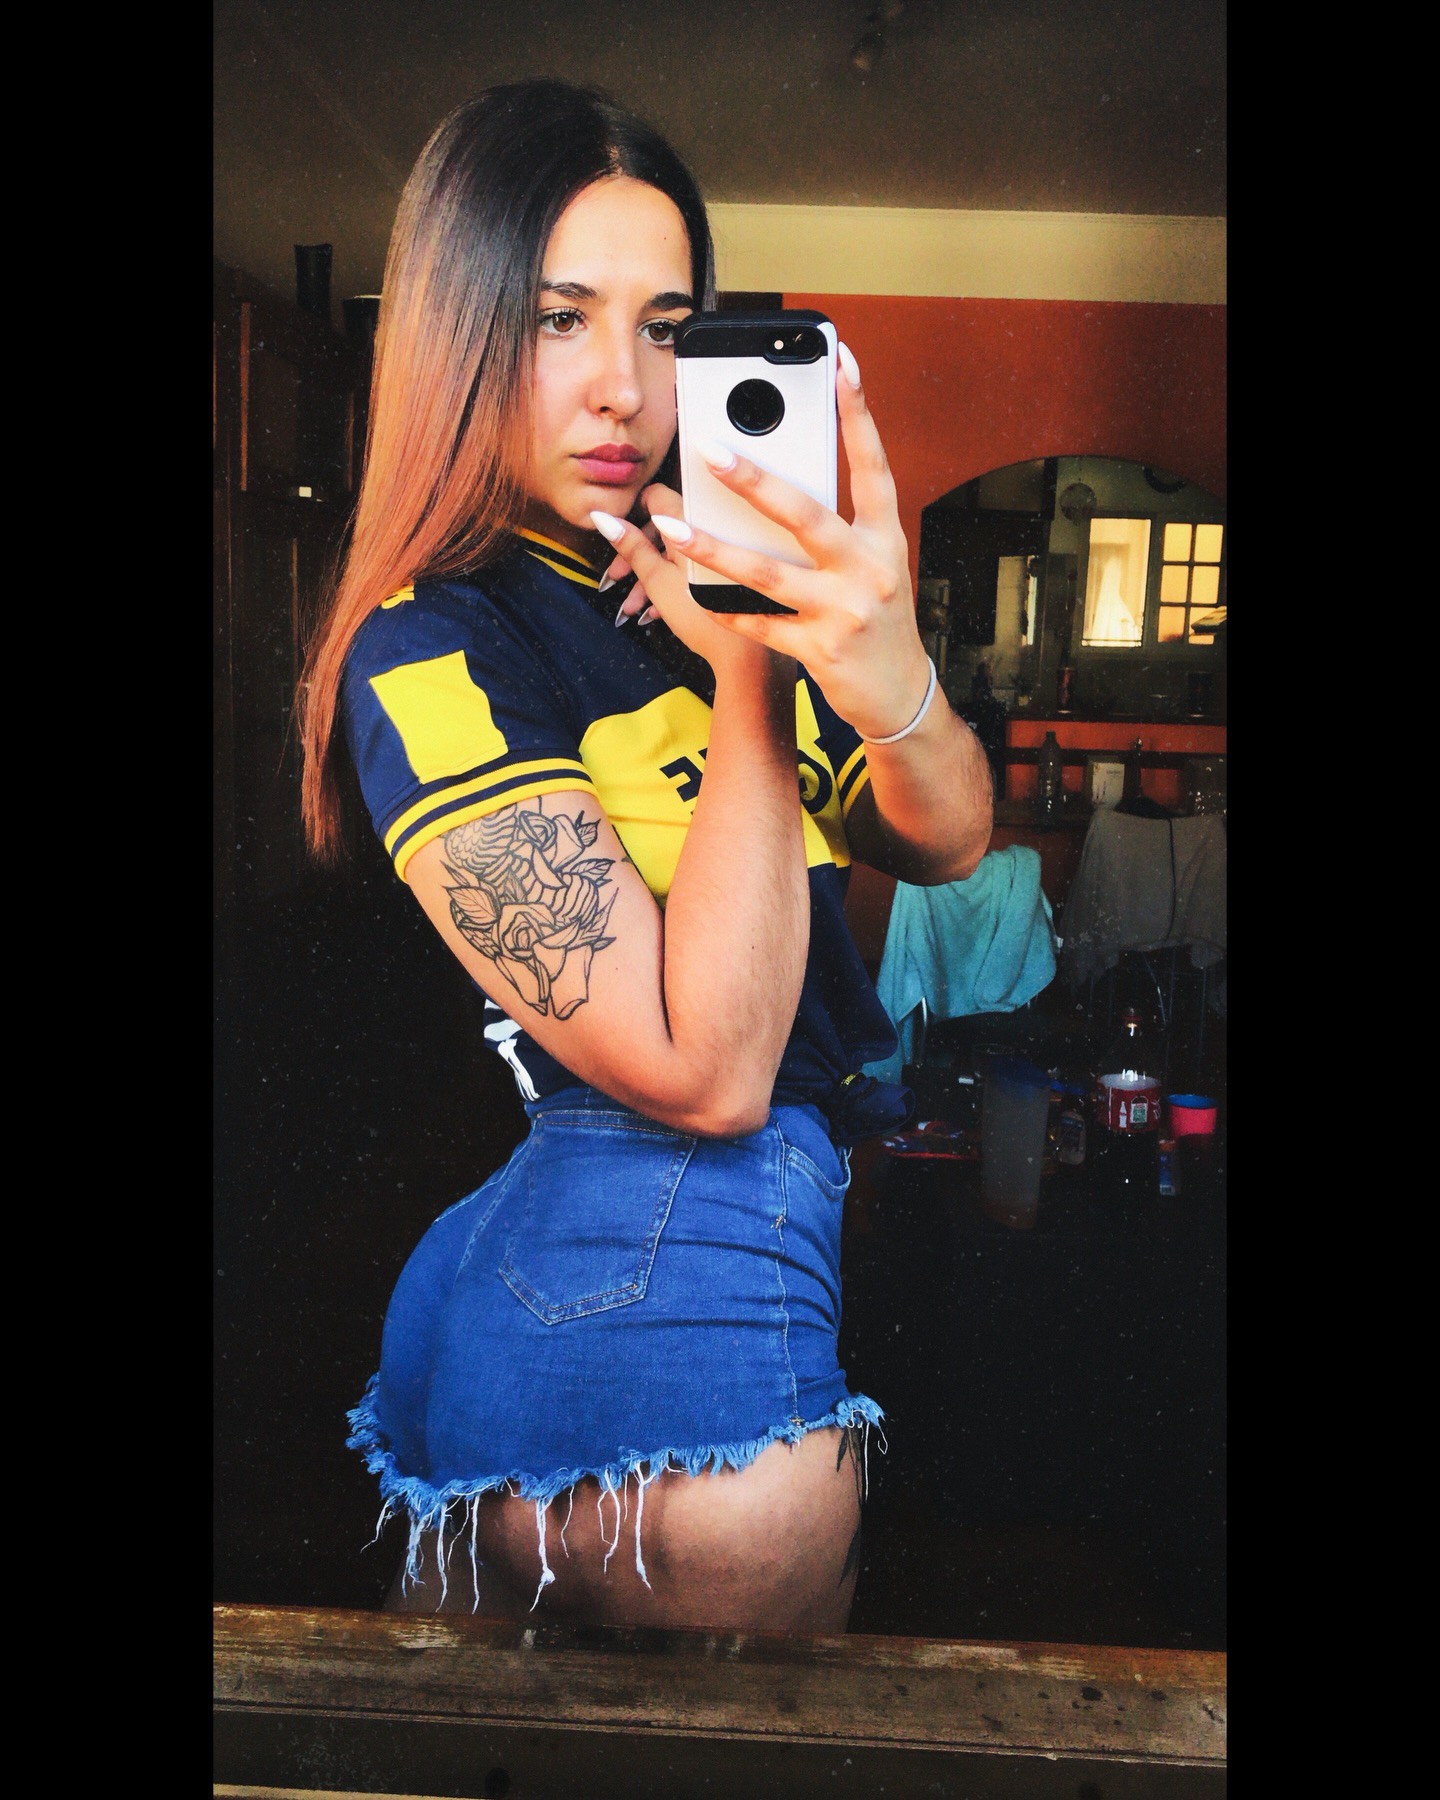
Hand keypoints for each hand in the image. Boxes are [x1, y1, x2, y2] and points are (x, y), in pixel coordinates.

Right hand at [587, 505, 779, 683]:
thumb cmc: (704, 620)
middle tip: (615, 580)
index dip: (633, 515)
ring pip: (679, 552)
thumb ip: (631, 547)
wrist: (749, 660)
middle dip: (636, 554)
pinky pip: (698, 567)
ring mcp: (726, 552)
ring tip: (632, 610)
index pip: (656, 496)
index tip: (621, 540)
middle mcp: (715, 529)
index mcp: (696, 522)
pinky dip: (675, 583)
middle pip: (666, 527)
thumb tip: (602, 516)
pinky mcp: (733, 573)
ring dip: (650, 576)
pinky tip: (657, 612)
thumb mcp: (658, 582)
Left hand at [639, 343, 931, 740]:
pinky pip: (760, 623)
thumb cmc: (878, 619)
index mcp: (886, 538)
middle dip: (755, 481)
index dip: (858, 415)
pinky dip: (727, 608)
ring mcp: (845, 611)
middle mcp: (870, 570)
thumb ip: (837, 527)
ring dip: (714, 551)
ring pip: (768, 574)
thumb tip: (780, 480)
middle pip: (806, 515)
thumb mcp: (873, 565)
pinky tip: (697, 593)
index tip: (842, 363)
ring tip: (671, 529)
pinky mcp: (820, 650)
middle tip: (709, 449)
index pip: (872, 466)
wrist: (899, 694)